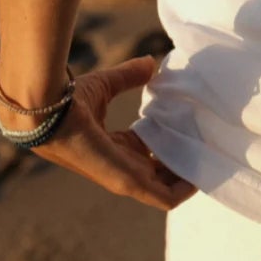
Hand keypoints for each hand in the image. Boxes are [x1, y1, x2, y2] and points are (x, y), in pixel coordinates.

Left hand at [0, 55, 197, 211]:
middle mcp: (121, 165)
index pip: (148, 152)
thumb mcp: (106, 85)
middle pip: (161, 173)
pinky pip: (165, 197)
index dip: (171, 142)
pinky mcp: (128, 182)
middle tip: (210, 143)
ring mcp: (126, 177)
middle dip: (185, 162)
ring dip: (190, 177)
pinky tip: (202, 173)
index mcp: (114, 146)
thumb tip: (151, 63)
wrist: (46, 112)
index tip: (192, 127)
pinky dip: (185, 189)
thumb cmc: (67, 100)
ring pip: (167, 188)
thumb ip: (129, 77)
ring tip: (213, 158)